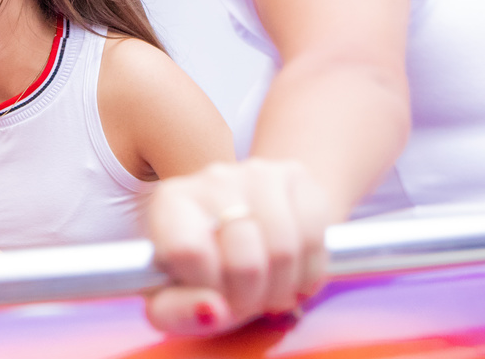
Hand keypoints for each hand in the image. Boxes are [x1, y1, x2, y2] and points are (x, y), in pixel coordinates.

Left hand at [143, 159, 333, 334]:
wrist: (248, 232)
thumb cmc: (205, 267)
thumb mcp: (175, 297)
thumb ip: (177, 311)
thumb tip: (211, 309)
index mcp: (170, 201)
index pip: (188, 251)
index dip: (208, 286)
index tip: (211, 295)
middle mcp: (211, 177)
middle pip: (243, 259)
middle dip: (250, 298)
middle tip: (245, 301)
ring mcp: (256, 172)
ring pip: (283, 250)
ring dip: (282, 289)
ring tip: (268, 292)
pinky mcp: (296, 175)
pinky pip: (314, 235)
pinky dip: (309, 272)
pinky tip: (294, 276)